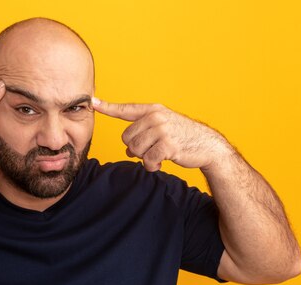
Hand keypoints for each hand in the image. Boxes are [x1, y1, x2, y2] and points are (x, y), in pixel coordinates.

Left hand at [92, 98, 230, 171]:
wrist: (207, 145)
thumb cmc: (183, 137)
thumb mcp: (163, 129)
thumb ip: (144, 134)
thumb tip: (127, 150)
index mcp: (153, 111)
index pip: (126, 109)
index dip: (108, 107)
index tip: (93, 102)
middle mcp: (156, 117)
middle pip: (127, 138)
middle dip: (136, 148)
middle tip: (152, 149)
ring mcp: (162, 130)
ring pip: (135, 150)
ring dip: (144, 158)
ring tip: (158, 155)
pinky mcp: (168, 145)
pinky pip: (147, 160)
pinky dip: (152, 166)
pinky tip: (161, 162)